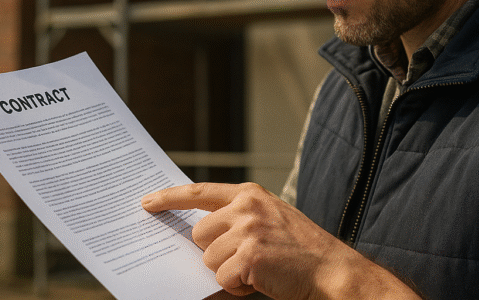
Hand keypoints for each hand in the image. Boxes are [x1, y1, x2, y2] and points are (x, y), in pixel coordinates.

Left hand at [142, 182, 419, 299]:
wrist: (331, 269)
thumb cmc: (299, 249)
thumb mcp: (268, 219)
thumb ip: (235, 219)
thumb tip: (197, 236)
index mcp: (249, 194)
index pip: (199, 192)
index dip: (169, 197)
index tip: (146, 202)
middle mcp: (246, 206)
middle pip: (199, 234)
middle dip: (214, 252)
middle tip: (245, 259)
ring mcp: (248, 229)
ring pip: (209, 259)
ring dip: (229, 271)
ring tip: (260, 269)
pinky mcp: (250, 255)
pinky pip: (223, 278)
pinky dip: (239, 286)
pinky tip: (262, 280)